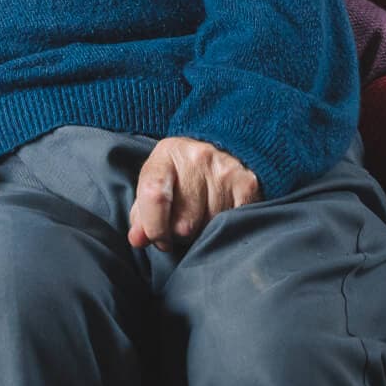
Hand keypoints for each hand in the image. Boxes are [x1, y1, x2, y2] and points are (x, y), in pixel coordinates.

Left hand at [127, 136, 259, 251]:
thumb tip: (137, 240)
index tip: (158, 239)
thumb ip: (142, 212)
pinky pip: (233, 224)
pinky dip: (225, 228)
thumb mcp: (158, 181)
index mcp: (167, 154)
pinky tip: (221, 216)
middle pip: (183, 222)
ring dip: (204, 232)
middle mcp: (196, 158)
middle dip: (179, 235)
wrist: (224, 146)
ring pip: (209, 227)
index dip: (154, 227)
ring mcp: (224, 170)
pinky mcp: (248, 184)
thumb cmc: (183, 171)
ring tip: (202, 217)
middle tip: (182, 226)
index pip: (154, 196)